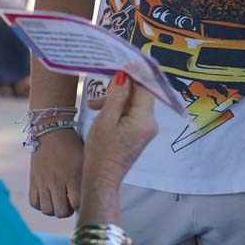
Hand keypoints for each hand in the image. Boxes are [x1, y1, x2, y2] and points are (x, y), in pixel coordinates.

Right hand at [29, 125, 83, 217]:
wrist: (52, 130)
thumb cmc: (73, 145)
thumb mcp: (85, 159)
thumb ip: (87, 177)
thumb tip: (93, 195)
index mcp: (74, 175)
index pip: (78, 204)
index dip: (82, 206)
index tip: (84, 202)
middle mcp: (58, 181)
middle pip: (61, 212)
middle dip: (68, 211)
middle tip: (70, 203)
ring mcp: (44, 181)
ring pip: (47, 210)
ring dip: (54, 209)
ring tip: (59, 201)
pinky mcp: (33, 180)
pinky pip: (34, 203)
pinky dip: (41, 204)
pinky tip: (48, 197)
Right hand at [81, 70, 158, 192]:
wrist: (101, 180)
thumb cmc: (101, 152)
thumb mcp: (105, 120)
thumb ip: (117, 96)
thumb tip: (124, 75)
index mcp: (145, 119)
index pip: (145, 87)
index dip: (133, 74)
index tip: (119, 65)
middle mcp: (151, 123)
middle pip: (139, 95)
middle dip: (118, 90)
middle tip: (98, 95)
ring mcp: (146, 129)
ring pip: (133, 104)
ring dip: (115, 101)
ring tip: (93, 106)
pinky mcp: (140, 133)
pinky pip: (131, 114)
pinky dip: (118, 111)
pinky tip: (101, 114)